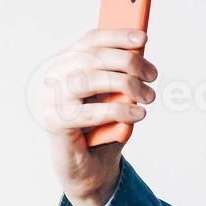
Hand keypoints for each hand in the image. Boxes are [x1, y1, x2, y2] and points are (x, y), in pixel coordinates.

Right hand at [37, 28, 158, 205]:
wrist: (91, 169)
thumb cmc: (104, 129)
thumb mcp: (117, 97)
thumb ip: (122, 76)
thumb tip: (140, 55)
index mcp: (68, 64)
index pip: (90, 41)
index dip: (117, 36)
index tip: (143, 37)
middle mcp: (55, 77)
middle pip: (92, 58)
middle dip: (129, 62)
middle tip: (153, 75)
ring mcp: (52, 99)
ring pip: (89, 80)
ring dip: (126, 85)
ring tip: (148, 97)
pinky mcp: (56, 122)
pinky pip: (90, 111)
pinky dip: (120, 110)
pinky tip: (139, 114)